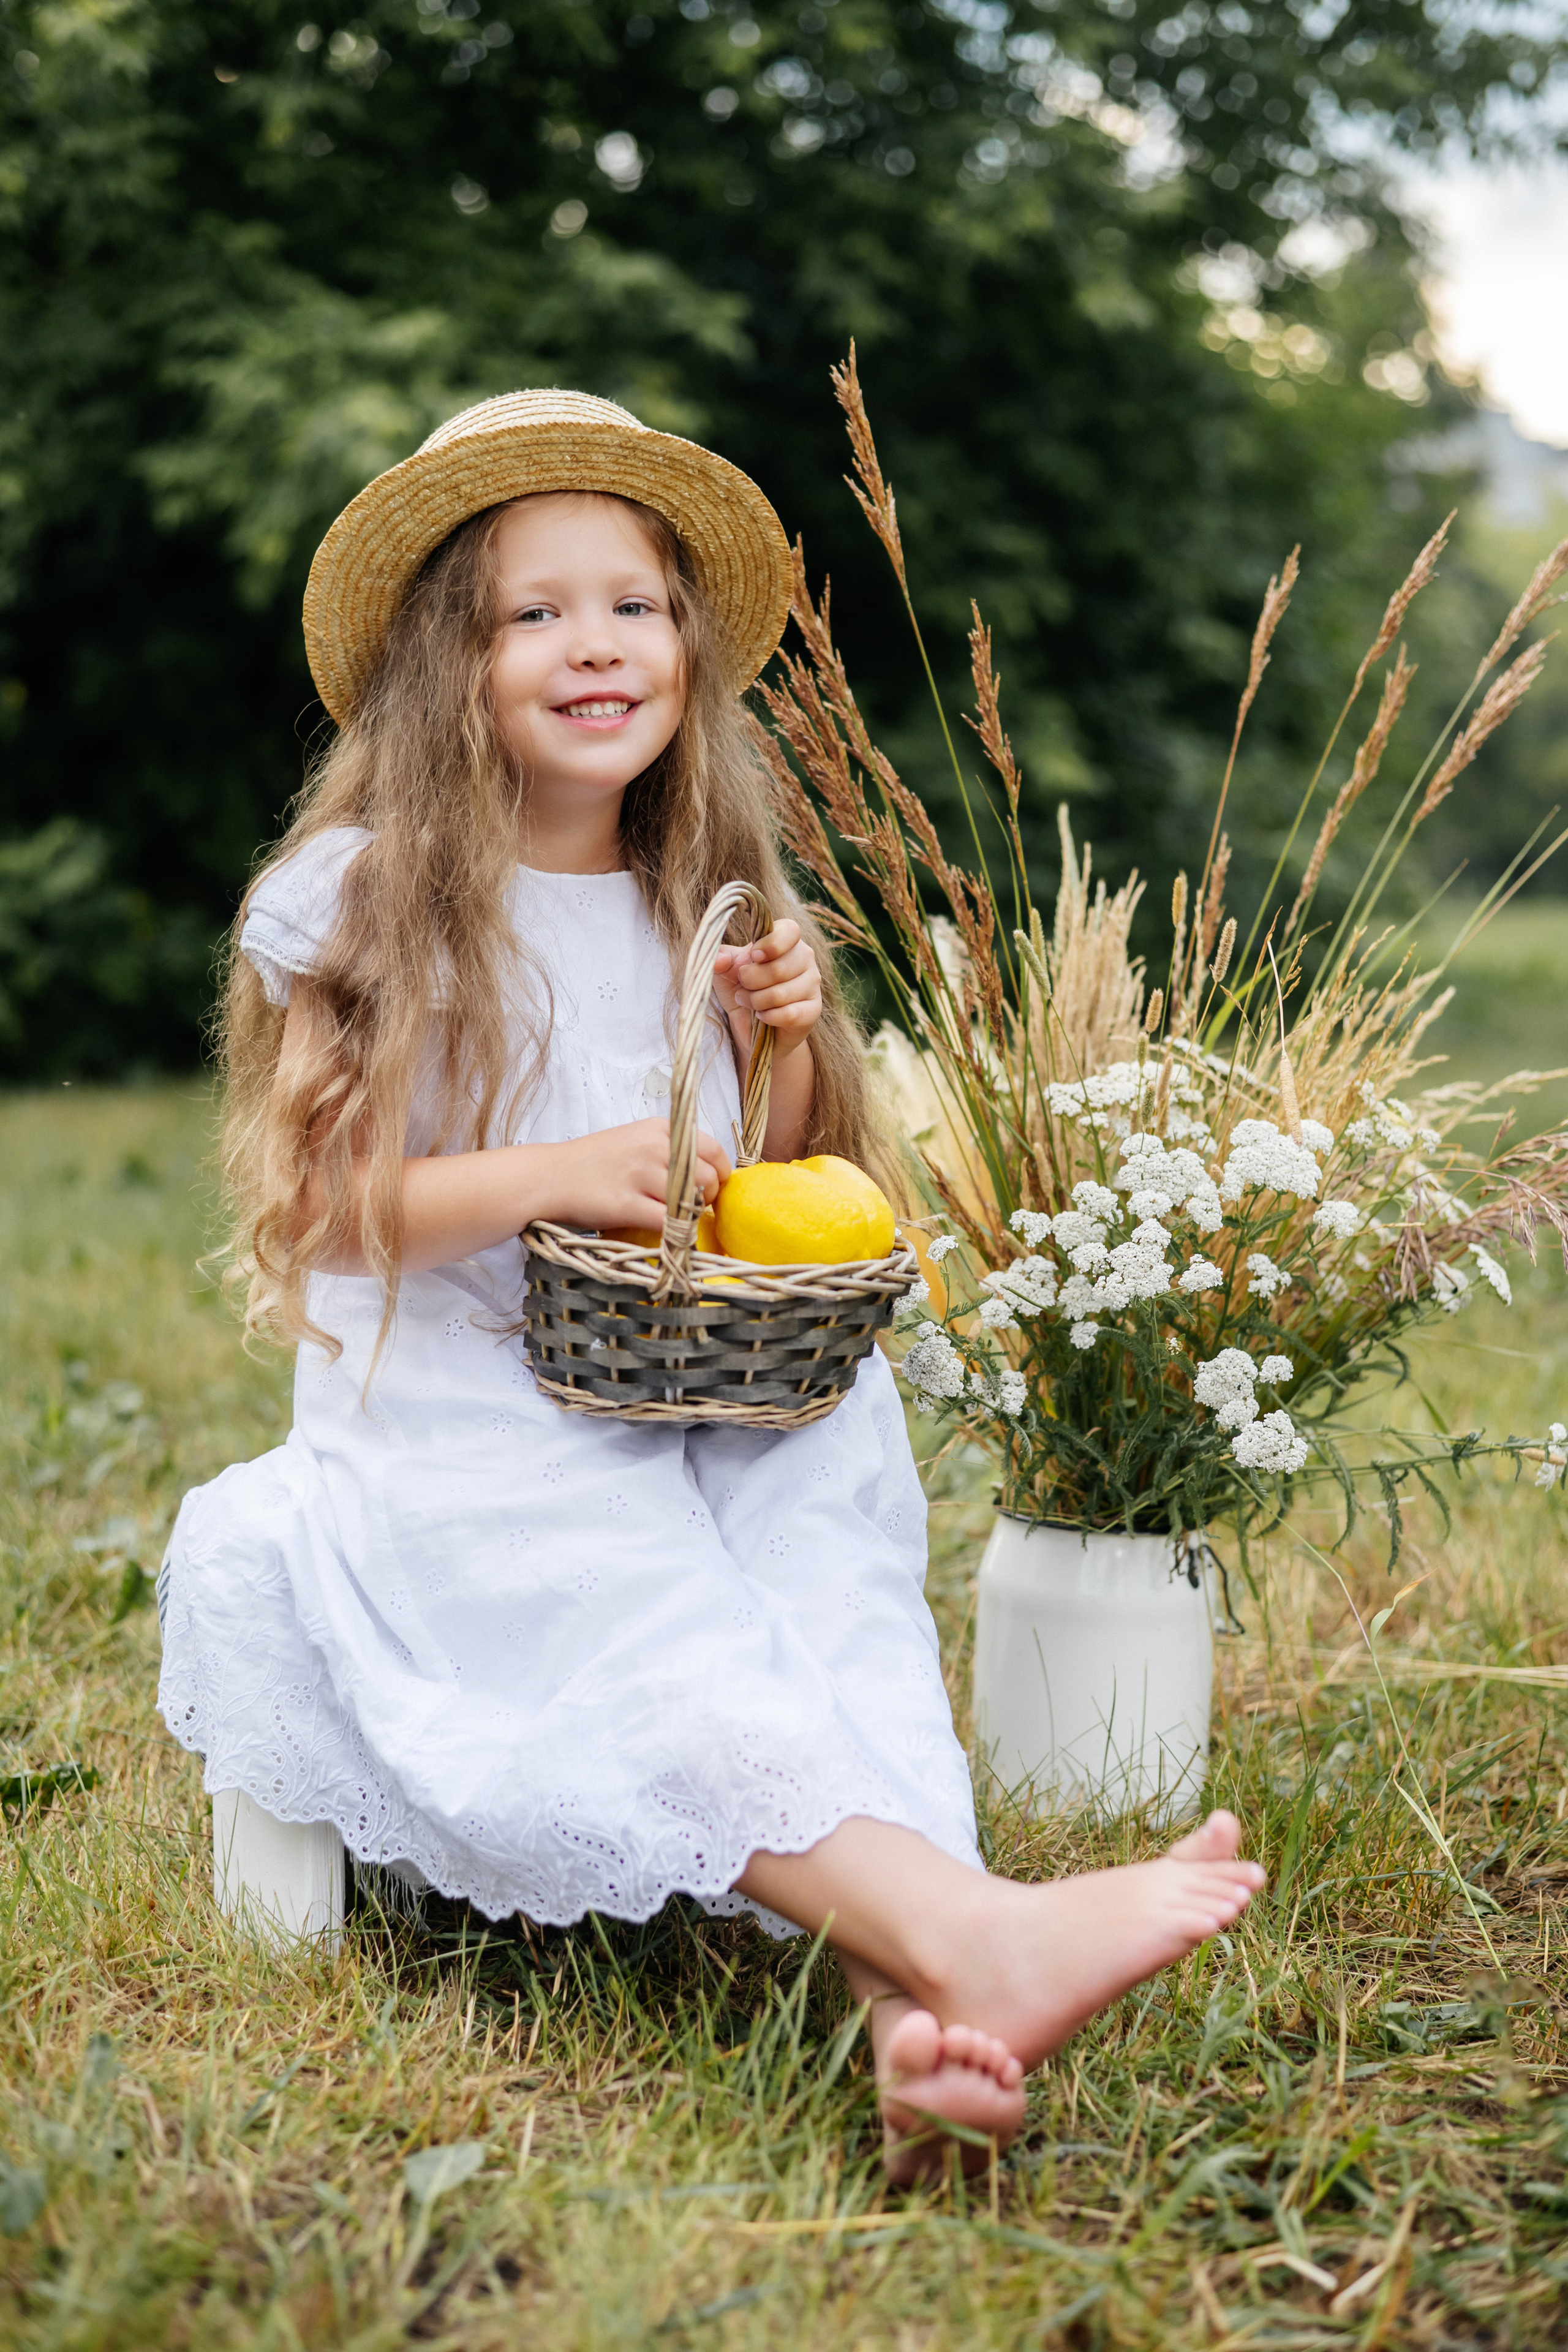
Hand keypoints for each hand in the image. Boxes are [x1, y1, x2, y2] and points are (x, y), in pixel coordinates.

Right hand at [539, 1117, 732, 1231]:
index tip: (710, 1188)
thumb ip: (670, 1151)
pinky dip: (675, 1231)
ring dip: (691, 1215)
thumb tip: (709, 1174)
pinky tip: (665, 1232)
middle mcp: (653, 1146)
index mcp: (659, 1128)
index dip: (719, 1174)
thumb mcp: (635, 1141)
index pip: (713, 1150)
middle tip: (692, 1208)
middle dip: (707, 1198)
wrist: (549, 1177)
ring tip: (677, 1219)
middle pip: (708, 1176)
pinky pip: (669, 1221)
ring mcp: (639, 1174)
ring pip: (692, 1199)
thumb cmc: (594, 1163)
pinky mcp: (626, 1204)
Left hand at [713, 919, 822, 1063]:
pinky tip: (763, 1015)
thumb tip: (719, 959)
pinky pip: (789, 1014)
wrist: (753, 1026)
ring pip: (781, 994)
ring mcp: (812, 984)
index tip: (754, 957)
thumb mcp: (727, 971)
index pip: (789, 930)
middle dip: (751, 981)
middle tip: (742, 987)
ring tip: (748, 1002)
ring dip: (756, 1001)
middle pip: (779, 968)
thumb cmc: (742, 989)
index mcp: (787, 941)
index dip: (770, 944)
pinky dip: (768, 1017)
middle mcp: (805, 958)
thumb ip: (722, 959)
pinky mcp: (813, 1010)